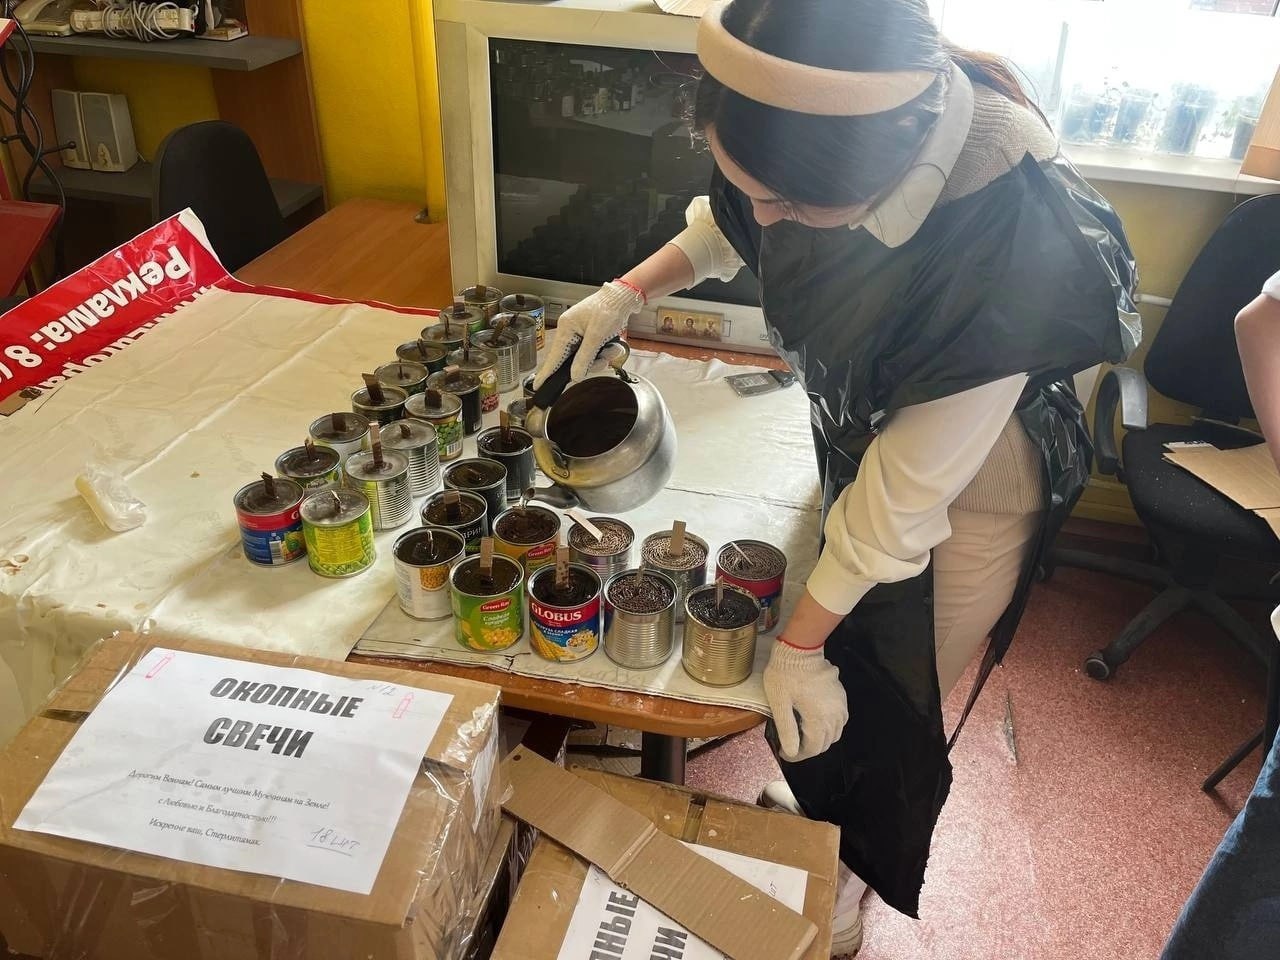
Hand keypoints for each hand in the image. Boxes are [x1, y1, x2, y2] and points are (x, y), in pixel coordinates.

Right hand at [534, 281, 643, 386]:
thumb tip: (574, 376)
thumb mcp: (597, 335)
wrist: (623, 297)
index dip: (547, 372)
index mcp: (566, 327)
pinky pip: (593, 352)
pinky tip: (613, 345)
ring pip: (586, 358)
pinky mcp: (590, 335)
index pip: (554, 356)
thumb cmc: (609, 309)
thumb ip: (585, 357)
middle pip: (573, 360)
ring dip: (601, 357)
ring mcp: (580, 334)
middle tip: (605, 359)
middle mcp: (570, 331)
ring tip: (613, 348)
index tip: (537, 385)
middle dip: (592, 362)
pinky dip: (604, 351)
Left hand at [763, 641, 847, 761]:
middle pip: (826, 743)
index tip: (785, 753)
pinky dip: (830, 726)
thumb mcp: (779, 703)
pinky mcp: (841, 695)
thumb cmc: (785, 675)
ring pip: (835, 733)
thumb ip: (787, 730)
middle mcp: (834, 714)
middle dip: (809, 749)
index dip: (799, 755)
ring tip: (803, 736)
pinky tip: (817, 721)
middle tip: (792, 746)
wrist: (799, 650)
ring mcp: (840, 704)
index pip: (814, 748)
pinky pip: (840, 719)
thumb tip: (791, 751)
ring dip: (821, 739)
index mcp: (819, 718)